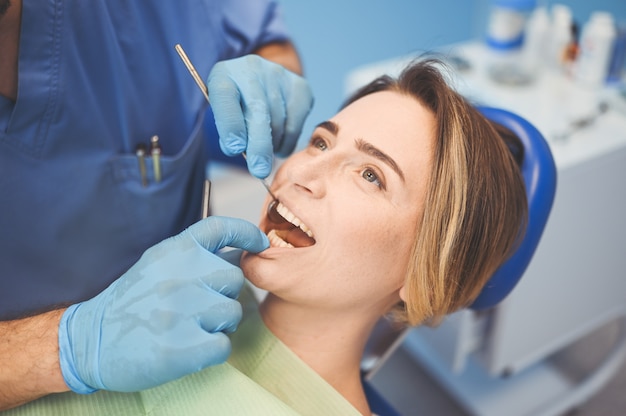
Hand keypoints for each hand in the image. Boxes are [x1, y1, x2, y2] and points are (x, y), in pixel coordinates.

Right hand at [58, 217, 268, 393]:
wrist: (91, 340)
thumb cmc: (133, 302)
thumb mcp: (158, 265)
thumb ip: (196, 257)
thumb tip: (243, 253)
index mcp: (173, 251)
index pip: (220, 227)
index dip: (246, 232)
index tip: (260, 243)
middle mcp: (178, 275)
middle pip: (234, 278)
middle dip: (223, 294)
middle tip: (198, 307)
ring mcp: (180, 310)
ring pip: (232, 313)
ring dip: (218, 324)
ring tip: (190, 327)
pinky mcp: (181, 346)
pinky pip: (223, 345)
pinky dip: (212, 350)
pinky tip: (190, 347)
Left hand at [207, 54, 313, 177]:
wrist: (259, 78)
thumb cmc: (237, 103)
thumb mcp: (223, 113)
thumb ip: (228, 132)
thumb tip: (241, 150)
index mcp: (224, 76)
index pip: (225, 98)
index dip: (231, 124)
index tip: (235, 148)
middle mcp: (251, 70)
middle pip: (258, 111)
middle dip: (259, 145)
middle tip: (259, 170)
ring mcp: (279, 76)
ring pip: (279, 121)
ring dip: (272, 145)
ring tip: (265, 150)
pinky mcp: (300, 87)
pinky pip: (296, 123)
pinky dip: (288, 141)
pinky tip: (279, 141)